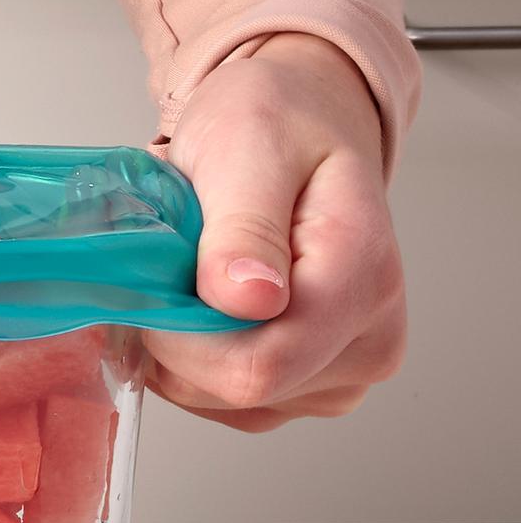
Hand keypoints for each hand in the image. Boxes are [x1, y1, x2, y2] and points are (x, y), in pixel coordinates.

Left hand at [143, 33, 405, 430]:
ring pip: (225, 402)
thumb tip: (248, 299)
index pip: (257, 367)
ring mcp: (344, 371)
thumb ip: (244, 225)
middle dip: (177, 334)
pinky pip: (228, 402)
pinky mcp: (313, 385)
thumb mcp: (248, 145)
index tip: (153, 280)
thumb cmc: (280, 122)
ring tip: (196, 270)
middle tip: (173, 260)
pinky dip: (194, 360)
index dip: (182, 339)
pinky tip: (202, 302)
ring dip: (181, 347)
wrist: (303, 120)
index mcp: (363, 278)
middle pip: (238, 391)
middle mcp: (369, 340)